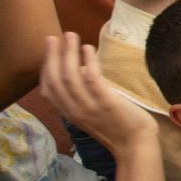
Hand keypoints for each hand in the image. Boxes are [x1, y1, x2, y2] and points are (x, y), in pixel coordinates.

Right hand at [40, 33, 156, 155]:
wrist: (135, 145)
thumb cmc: (117, 126)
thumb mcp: (91, 113)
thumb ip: (82, 97)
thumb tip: (82, 70)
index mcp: (70, 113)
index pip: (48, 89)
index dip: (46, 68)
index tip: (49, 50)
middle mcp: (75, 110)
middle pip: (55, 80)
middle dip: (52, 56)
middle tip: (54, 37)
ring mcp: (89, 107)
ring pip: (70, 77)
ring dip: (68, 53)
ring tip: (70, 36)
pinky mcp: (106, 103)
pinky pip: (92, 79)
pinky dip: (88, 61)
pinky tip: (88, 48)